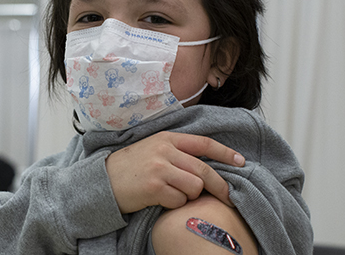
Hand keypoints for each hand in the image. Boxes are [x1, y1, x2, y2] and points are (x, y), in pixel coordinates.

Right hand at [105, 131, 244, 213]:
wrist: (103, 180)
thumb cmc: (130, 167)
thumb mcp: (153, 149)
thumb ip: (178, 151)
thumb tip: (207, 164)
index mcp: (167, 138)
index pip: (204, 143)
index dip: (225, 153)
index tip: (241, 162)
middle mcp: (165, 151)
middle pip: (204, 170)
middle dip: (220, 186)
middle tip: (228, 197)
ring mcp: (159, 168)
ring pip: (195, 186)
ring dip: (189, 196)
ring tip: (172, 193)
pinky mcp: (154, 187)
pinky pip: (179, 200)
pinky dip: (174, 204)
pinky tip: (160, 200)